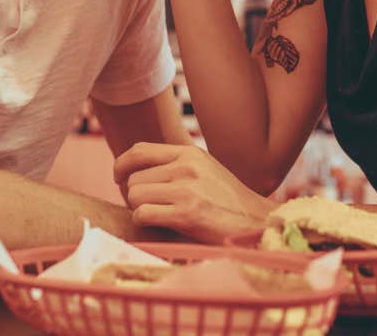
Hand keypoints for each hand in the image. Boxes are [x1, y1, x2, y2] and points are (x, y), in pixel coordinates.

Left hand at [114, 142, 273, 243]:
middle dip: (133, 195)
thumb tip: (134, 169)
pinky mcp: (187, 214)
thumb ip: (176, 165)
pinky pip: (143, 214)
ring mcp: (187, 189)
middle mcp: (187, 167)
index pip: (139, 151)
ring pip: (135, 195)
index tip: (118, 178)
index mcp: (189, 153)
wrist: (257, 222)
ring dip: (138, 209)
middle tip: (146, 206)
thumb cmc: (228, 201)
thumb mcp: (205, 170)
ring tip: (156, 215)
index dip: (121, 165)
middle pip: (133, 178)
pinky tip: (159, 225)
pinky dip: (144, 222)